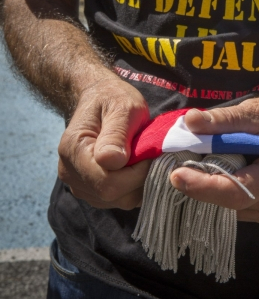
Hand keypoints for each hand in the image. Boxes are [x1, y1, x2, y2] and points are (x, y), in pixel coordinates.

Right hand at [58, 75, 150, 209]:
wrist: (100, 97)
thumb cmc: (113, 98)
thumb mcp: (122, 107)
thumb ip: (117, 134)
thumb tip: (114, 162)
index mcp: (74, 149)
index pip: (107, 182)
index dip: (136, 174)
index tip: (149, 154)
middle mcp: (69, 171)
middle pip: (110, 194)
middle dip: (138, 180)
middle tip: (149, 156)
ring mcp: (77, 182)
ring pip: (115, 201)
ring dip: (135, 185)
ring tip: (141, 159)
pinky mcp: (87, 188)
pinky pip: (114, 200)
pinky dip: (130, 188)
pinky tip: (134, 167)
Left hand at [170, 95, 258, 223]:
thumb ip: (225, 119)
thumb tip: (190, 121)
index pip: (238, 191)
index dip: (204, 187)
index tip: (176, 175)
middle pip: (229, 201)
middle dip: (199, 183)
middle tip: (177, 159)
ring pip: (228, 207)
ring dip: (208, 186)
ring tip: (196, 160)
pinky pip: (235, 206)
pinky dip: (219, 188)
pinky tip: (214, 168)